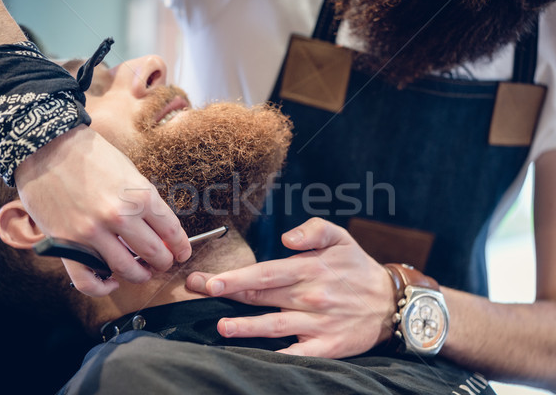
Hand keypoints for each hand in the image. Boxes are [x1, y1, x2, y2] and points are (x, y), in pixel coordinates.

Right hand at [15, 125, 190, 295]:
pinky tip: (111, 283)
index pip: (172, 231)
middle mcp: (119, 216)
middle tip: (163, 262)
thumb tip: (162, 230)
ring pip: (126, 270)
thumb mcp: (129, 172)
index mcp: (140, 195)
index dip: (182, 246)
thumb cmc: (91, 155)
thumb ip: (145, 202)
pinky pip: (88, 280)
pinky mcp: (67, 244)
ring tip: (142, 272)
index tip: (182, 252)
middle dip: (164, 261)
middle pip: (154, 253)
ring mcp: (91, 232)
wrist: (46, 146)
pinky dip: (103, 288)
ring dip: (139, 276)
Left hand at [186, 217, 395, 357]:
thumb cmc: (358, 267)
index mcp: (309, 269)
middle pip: (261, 296)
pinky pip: (298, 353)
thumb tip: (286, 238)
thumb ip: (313, 229)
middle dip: (226, 293)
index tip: (210, 281)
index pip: (265, 273)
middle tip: (196, 292)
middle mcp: (310, 296)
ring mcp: (317, 323)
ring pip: (274, 325)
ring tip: (222, 327)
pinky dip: (277, 356)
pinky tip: (255, 357)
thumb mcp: (341, 237)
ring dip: (246, 327)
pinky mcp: (327, 345)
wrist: (390, 303)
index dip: (236, 277)